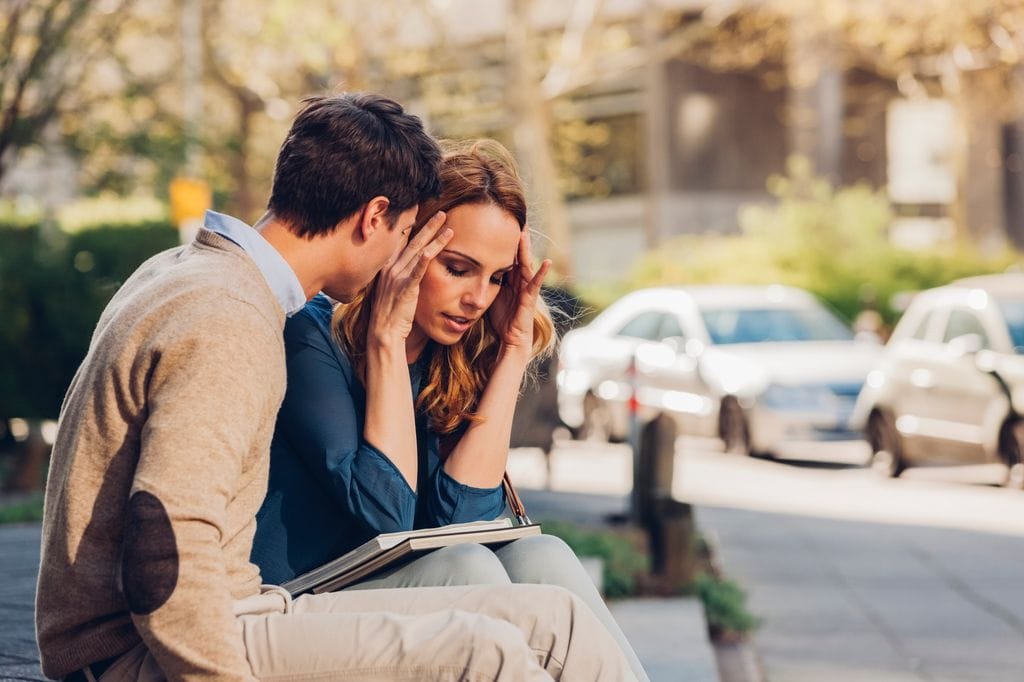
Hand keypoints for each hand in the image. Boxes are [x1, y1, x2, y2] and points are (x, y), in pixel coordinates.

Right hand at [368, 212, 451, 347]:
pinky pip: (418, 269)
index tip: (420, 212)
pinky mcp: (406, 288)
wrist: (383, 332)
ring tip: (448, 225)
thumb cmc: (389, 313)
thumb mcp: (390, 289)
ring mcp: (398, 277)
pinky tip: (437, 247)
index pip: (400, 240)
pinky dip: (428, 257)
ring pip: (419, 251)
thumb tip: (407, 268)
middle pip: (412, 241)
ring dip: (435, 237)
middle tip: (442, 213)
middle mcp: (390, 267)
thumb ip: (398, 275)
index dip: (411, 225)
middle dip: (428, 226)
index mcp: (386, 266)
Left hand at [488, 228, 550, 360]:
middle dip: (516, 238)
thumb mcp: (489, 294)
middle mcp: (519, 280)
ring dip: (526, 249)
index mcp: (508, 278)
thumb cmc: (501, 319)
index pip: (505, 255)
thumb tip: (465, 268)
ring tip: (525, 232)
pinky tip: (547, 262)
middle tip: (514, 218)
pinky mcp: (530, 299)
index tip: (498, 223)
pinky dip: (542, 273)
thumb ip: (483, 280)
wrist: (510, 339)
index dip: (503, 240)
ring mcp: (526, 288)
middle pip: (516, 255)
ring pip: (525, 264)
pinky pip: (536, 284)